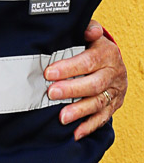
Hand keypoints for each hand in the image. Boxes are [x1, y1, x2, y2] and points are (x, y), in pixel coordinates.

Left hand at [44, 19, 125, 139]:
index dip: (68, 68)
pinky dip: (89, 126)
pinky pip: (103, 118)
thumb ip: (88, 29)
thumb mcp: (91, 32)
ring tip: (61, 117)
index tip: (48, 73)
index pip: (87, 62)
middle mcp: (113, 74)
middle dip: (71, 90)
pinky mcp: (114, 105)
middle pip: (93, 84)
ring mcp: (115, 91)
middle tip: (51, 93)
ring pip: (98, 103)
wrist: (114, 60)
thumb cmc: (93, 44)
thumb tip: (88, 30)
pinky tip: (76, 133)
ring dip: (79, 111)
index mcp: (107, 54)